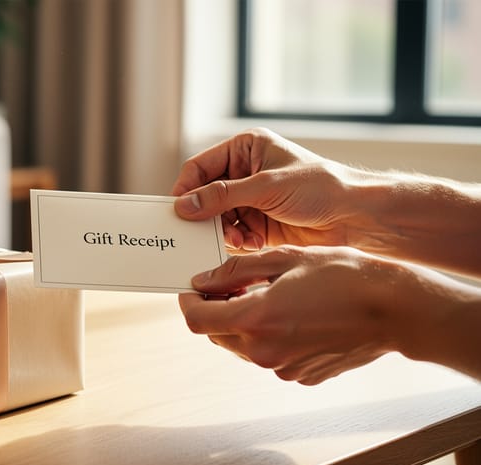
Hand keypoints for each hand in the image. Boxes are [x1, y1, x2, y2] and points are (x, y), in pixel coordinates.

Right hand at [172, 128, 364, 251]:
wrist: (357, 218)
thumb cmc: (321, 188)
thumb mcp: (267, 187)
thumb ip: (222, 196)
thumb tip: (184, 205)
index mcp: (245, 149)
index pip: (200, 167)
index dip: (186, 189)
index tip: (176, 211)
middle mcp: (244, 173)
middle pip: (204, 196)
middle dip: (204, 215)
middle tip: (200, 232)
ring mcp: (250, 200)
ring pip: (215, 219)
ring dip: (222, 232)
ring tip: (239, 240)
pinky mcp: (259, 225)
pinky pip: (232, 235)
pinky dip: (236, 242)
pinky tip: (252, 244)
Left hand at [177, 246, 479, 384]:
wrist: (394, 310)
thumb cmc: (344, 276)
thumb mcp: (286, 259)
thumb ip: (236, 270)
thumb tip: (202, 280)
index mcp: (256, 319)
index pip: (197, 321)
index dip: (188, 304)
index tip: (191, 290)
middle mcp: (264, 351)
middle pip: (217, 335)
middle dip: (216, 311)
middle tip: (229, 286)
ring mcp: (282, 368)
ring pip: (242, 346)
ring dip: (242, 324)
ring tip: (267, 296)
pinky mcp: (299, 376)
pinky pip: (269, 356)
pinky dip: (269, 338)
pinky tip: (292, 316)